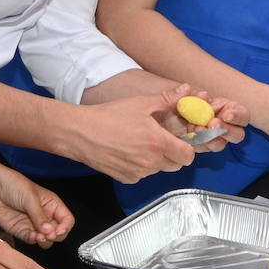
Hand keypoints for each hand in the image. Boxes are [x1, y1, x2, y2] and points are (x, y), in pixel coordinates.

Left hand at [0, 160, 73, 247]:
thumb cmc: (13, 184)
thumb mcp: (30, 198)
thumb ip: (40, 216)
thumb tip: (49, 231)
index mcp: (52, 204)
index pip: (67, 220)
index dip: (65, 227)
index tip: (59, 230)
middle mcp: (45, 216)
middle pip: (59, 233)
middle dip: (56, 235)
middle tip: (49, 234)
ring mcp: (33, 225)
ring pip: (46, 240)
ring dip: (44, 240)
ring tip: (39, 236)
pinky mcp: (21, 231)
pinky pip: (31, 240)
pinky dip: (33, 241)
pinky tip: (32, 236)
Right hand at [66, 90, 198, 183]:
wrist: (81, 132)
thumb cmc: (109, 116)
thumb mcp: (141, 103)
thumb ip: (168, 99)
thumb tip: (186, 90)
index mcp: (158, 143)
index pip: (188, 156)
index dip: (188, 147)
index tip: (182, 139)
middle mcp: (150, 162)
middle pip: (176, 165)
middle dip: (174, 153)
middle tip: (163, 139)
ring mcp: (138, 173)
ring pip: (159, 169)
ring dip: (158, 159)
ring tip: (142, 142)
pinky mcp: (126, 178)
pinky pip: (143, 174)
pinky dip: (141, 165)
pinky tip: (129, 150)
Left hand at [154, 84, 249, 152]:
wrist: (159, 115)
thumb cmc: (175, 101)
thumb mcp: (179, 95)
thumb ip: (184, 94)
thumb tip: (186, 88)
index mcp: (227, 109)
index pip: (242, 115)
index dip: (238, 116)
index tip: (226, 114)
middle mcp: (223, 125)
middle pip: (237, 134)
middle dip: (226, 130)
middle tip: (212, 123)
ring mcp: (211, 137)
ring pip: (219, 144)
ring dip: (210, 137)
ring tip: (196, 128)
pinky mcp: (199, 146)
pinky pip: (202, 148)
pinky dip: (196, 142)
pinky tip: (188, 133)